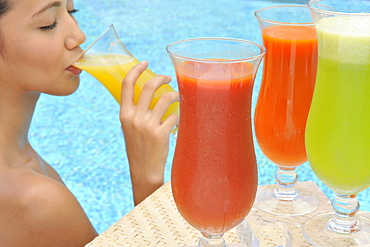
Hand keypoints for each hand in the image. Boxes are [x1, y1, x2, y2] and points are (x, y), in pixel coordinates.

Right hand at [120, 61, 178, 204]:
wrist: (143, 171)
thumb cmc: (138, 148)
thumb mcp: (129, 128)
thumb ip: (135, 112)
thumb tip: (149, 93)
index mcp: (124, 114)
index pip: (126, 85)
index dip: (136, 70)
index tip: (145, 62)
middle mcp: (134, 118)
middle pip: (149, 86)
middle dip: (161, 78)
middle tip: (169, 78)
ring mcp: (147, 125)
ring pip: (166, 98)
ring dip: (175, 95)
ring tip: (179, 98)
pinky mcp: (161, 134)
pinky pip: (175, 116)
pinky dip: (179, 115)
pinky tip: (179, 120)